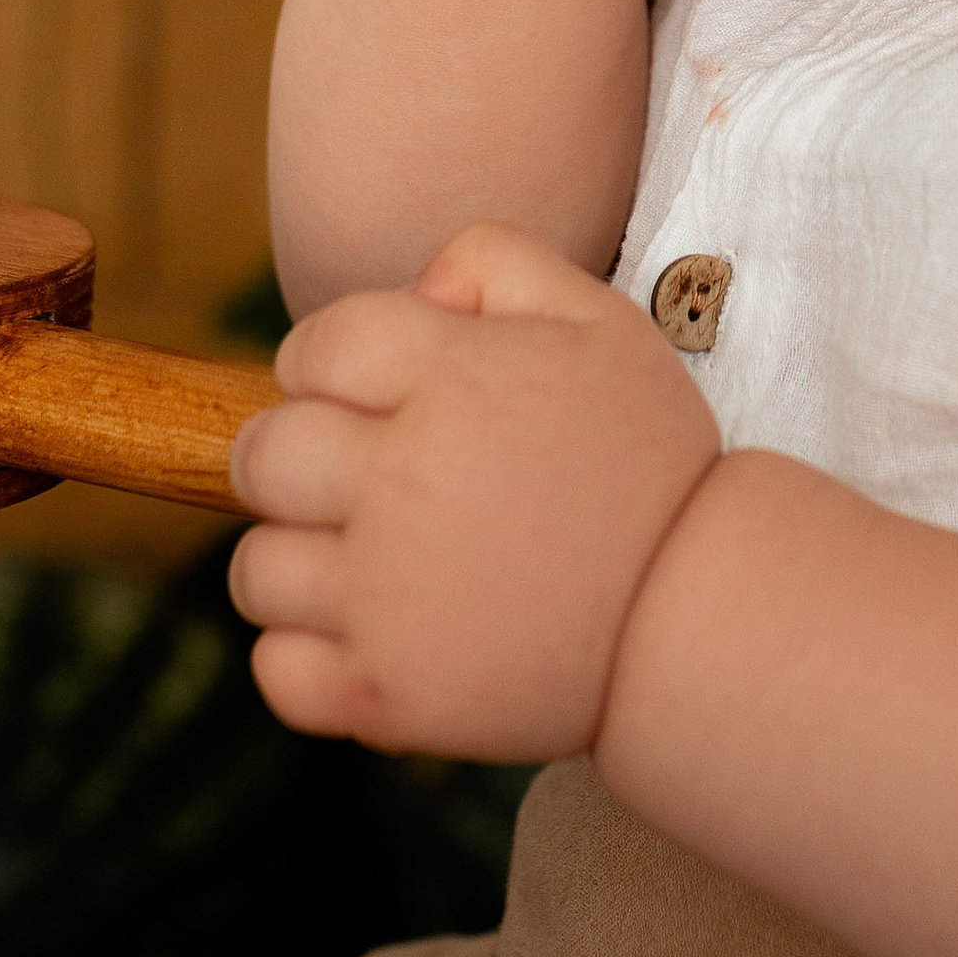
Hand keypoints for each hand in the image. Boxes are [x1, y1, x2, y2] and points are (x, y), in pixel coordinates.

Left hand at [226, 221, 720, 759]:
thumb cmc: (649, 460)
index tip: (373, 395)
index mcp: (447, 381)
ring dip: (298, 558)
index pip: (312, 349)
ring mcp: (386, 599)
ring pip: (257, 568)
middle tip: (362, 477)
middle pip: (261, 455)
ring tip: (371, 560)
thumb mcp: (604, 321)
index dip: (331, 365)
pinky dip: (303, 656)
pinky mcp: (385, 695)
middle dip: (295, 456)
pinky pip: (277, 670)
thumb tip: (412, 291)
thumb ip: (497, 261)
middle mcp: (401, 483)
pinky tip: (366, 633)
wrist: (700, 614)